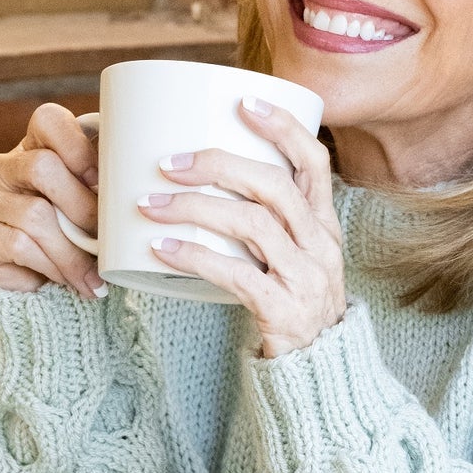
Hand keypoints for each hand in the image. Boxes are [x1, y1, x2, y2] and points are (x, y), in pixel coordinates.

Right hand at [0, 102, 104, 299]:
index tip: (104, 183)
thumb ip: (109, 186)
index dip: (78, 148)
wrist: (39, 278)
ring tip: (95, 274)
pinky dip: (53, 267)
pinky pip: (19, 245)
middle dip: (82, 207)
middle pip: (42, 167)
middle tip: (106, 236)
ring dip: (72, 251)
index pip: (49, 120)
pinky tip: (71, 281)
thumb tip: (140, 187)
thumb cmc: (74, 232)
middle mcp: (5, 166)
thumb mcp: (93, 204)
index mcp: (36, 146)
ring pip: (34, 215)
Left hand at [138, 96, 345, 358]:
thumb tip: (197, 176)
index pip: (313, 162)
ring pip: (253, 225)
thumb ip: (262, 221)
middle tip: (166, 163)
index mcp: (323, 224)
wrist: (316, 371)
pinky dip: (195, 257)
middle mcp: (321, 245)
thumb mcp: (291, 256)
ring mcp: (306, 278)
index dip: (283, 127)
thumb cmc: (289, 303)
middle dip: (216, 165)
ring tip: (149, 205)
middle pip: (274, 186)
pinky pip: (237, 275)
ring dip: (194, 208)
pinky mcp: (285, 311)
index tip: (244, 101)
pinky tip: (161, 249)